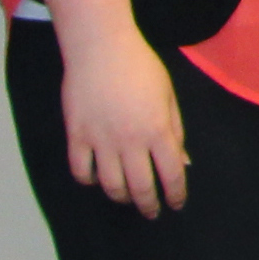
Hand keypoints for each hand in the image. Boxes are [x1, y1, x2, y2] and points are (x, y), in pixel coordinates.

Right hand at [61, 32, 192, 217]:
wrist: (100, 47)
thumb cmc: (141, 67)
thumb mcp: (168, 96)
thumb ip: (176, 130)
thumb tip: (182, 163)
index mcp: (158, 130)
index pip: (171, 174)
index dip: (175, 194)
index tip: (176, 204)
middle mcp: (130, 141)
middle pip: (141, 187)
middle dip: (149, 205)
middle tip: (152, 212)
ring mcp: (100, 140)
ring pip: (110, 184)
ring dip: (121, 196)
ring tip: (126, 197)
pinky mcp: (76, 135)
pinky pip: (80, 170)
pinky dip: (89, 180)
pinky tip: (96, 179)